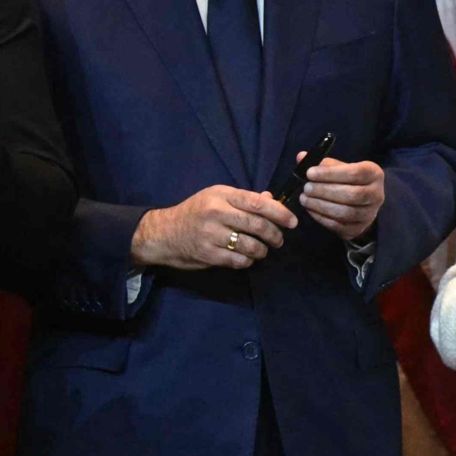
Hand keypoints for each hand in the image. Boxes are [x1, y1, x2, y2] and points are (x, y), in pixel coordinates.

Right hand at [131, 185, 295, 269]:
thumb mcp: (216, 197)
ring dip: (263, 250)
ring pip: (251, 245)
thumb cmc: (194, 213)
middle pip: (258, 225)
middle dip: (275, 235)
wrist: (163, 233)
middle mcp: (216, 212)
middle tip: (279, 240)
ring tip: (263, 250)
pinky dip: (248, 261)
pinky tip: (246, 257)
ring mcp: (211, 234)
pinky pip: (239, 260)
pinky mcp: (207, 253)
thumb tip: (271, 199)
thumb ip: (244, 199)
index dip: (279, 213)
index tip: (292, 222)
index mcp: (221, 195)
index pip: (257, 203)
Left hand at [299, 156, 385, 242]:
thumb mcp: (340, 167)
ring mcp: (369, 214)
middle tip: (306, 188)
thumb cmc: (348, 180)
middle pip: (352, 194)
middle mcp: (377, 195)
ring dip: (321, 206)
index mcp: (374, 174)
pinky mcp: (359, 229)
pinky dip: (322, 218)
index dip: (330, 174)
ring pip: (346, 212)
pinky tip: (311, 210)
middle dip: (325, 191)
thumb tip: (301, 157)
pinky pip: (340, 226)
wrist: (362, 202)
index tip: (310, 173)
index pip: (354, 173)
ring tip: (305, 199)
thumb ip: (322, 163)